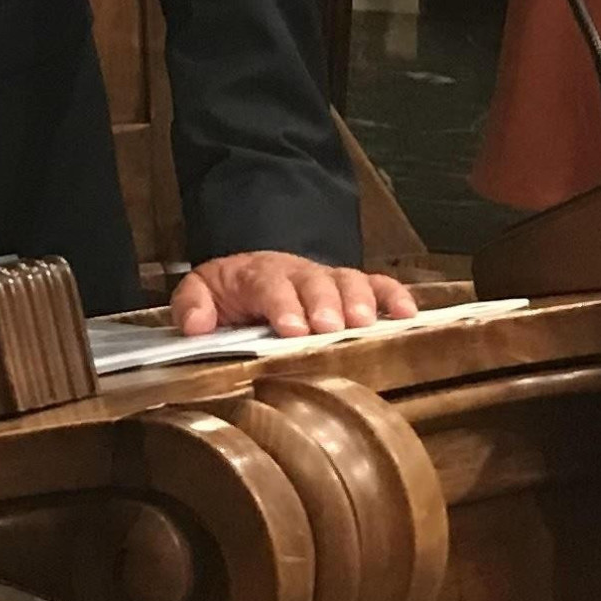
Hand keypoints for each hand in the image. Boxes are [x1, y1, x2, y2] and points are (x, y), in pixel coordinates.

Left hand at [168, 253, 415, 338]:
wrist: (257, 271)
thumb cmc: (234, 291)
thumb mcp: (203, 291)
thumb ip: (193, 305)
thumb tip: (195, 326)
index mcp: (258, 275)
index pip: (269, 285)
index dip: (282, 305)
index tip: (292, 330)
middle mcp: (298, 273)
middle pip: (314, 281)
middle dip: (324, 304)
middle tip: (329, 327)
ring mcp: (328, 279)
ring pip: (349, 280)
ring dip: (359, 301)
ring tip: (365, 325)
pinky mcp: (351, 288)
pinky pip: (377, 285)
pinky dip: (394, 296)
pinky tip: (407, 315)